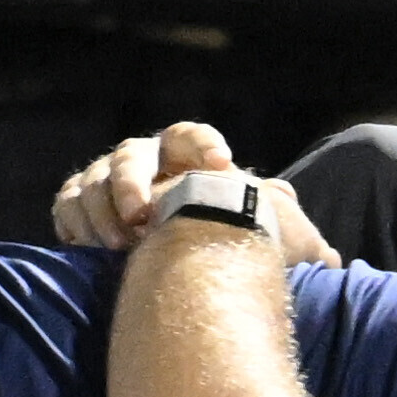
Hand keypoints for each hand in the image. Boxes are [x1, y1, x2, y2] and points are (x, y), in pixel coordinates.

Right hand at [59, 123, 335, 260]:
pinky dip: (75, 222)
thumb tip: (331, 260)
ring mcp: (106, 183)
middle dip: (133, 182)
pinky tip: (90, 248)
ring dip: (102, 209)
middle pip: (130, 155)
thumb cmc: (225, 240)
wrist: (181, 259)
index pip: (190, 135)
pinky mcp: (78, 208)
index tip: (222, 164)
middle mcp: (144, 161)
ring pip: (91, 180)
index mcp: (187, 155)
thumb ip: (289, 235)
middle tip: (143, 218)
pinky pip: (66, 205)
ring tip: (120, 245)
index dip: (203, 143)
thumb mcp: (263, 235)